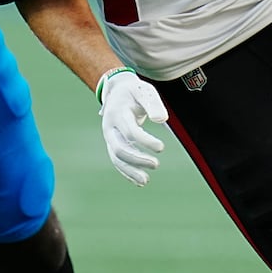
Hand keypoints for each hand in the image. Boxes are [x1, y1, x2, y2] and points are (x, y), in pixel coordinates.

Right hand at [97, 68, 167, 186]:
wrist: (116, 90)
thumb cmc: (134, 91)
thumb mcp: (144, 91)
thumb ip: (153, 104)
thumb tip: (162, 119)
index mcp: (118, 113)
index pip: (130, 132)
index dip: (145, 141)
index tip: (161, 147)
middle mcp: (110, 127)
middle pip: (119, 148)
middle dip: (137, 159)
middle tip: (156, 164)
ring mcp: (109, 136)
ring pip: (116, 157)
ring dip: (130, 170)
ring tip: (145, 181)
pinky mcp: (112, 143)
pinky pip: (117, 160)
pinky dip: (127, 171)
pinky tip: (139, 180)